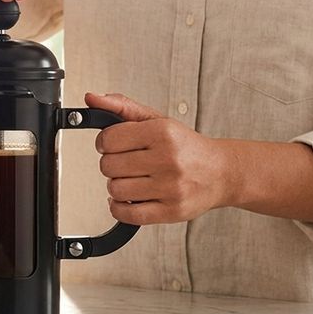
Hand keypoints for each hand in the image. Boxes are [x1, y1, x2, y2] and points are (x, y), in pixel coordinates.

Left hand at [84, 92, 229, 225]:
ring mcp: (170, 187)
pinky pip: (128, 214)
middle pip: (109, 165)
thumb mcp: (156, 120)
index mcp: (162, 133)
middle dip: (111, 163)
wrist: (221, 172)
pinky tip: (128, 198)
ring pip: (116, 189)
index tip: (112, 144)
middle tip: (125, 162)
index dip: (104, 142)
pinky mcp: (171, 211)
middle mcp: (168, 159)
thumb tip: (91, 98)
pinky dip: (119, 208)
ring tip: (131, 179)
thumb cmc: (186, 147)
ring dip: (117, 185)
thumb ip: (121, 107)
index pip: (110, 139)